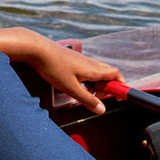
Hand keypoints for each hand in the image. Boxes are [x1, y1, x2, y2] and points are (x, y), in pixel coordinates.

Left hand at [0, 28, 118, 113]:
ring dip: (98, 84)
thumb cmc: (53, 68)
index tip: (119, 97)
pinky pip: (88, 70)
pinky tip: (77, 86)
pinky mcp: (74, 60)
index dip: (121, 86)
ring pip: (98, 72)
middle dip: (109, 88)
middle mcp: (91, 63)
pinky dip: (89, 80)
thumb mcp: (70, 88)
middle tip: (100, 99)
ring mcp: (82, 60)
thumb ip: (87, 100)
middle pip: (109, 74)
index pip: (116, 75)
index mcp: (94, 69)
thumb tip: (103, 110)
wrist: (38, 49)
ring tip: (87, 95)